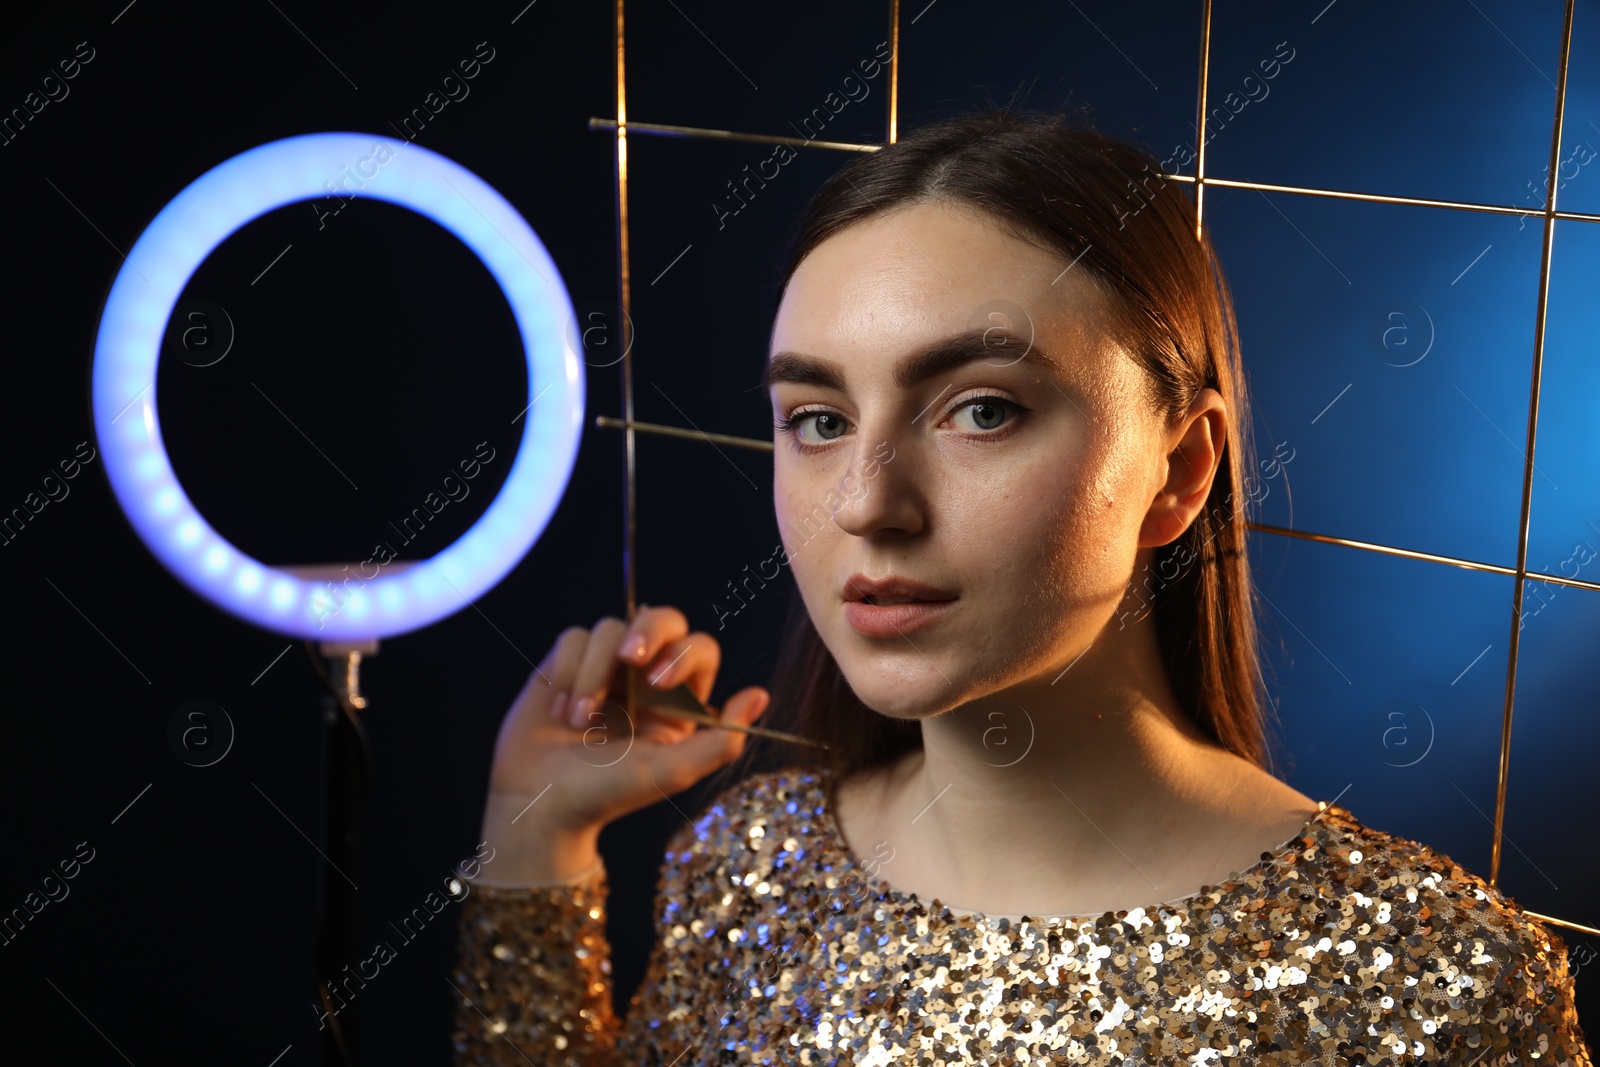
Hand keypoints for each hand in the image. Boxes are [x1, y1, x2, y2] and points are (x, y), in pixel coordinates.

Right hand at [477, 605, 769, 878]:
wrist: (540, 804)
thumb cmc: (608, 794)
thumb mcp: (669, 773)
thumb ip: (719, 742)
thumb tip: (760, 697)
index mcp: (679, 701)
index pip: (699, 648)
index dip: (683, 653)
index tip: (657, 681)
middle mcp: (645, 678)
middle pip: (662, 617)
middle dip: (647, 630)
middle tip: (628, 656)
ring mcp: (606, 667)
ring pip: (609, 629)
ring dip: (592, 673)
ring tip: (578, 719)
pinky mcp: (567, 663)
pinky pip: (573, 638)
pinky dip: (566, 671)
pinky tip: (560, 710)